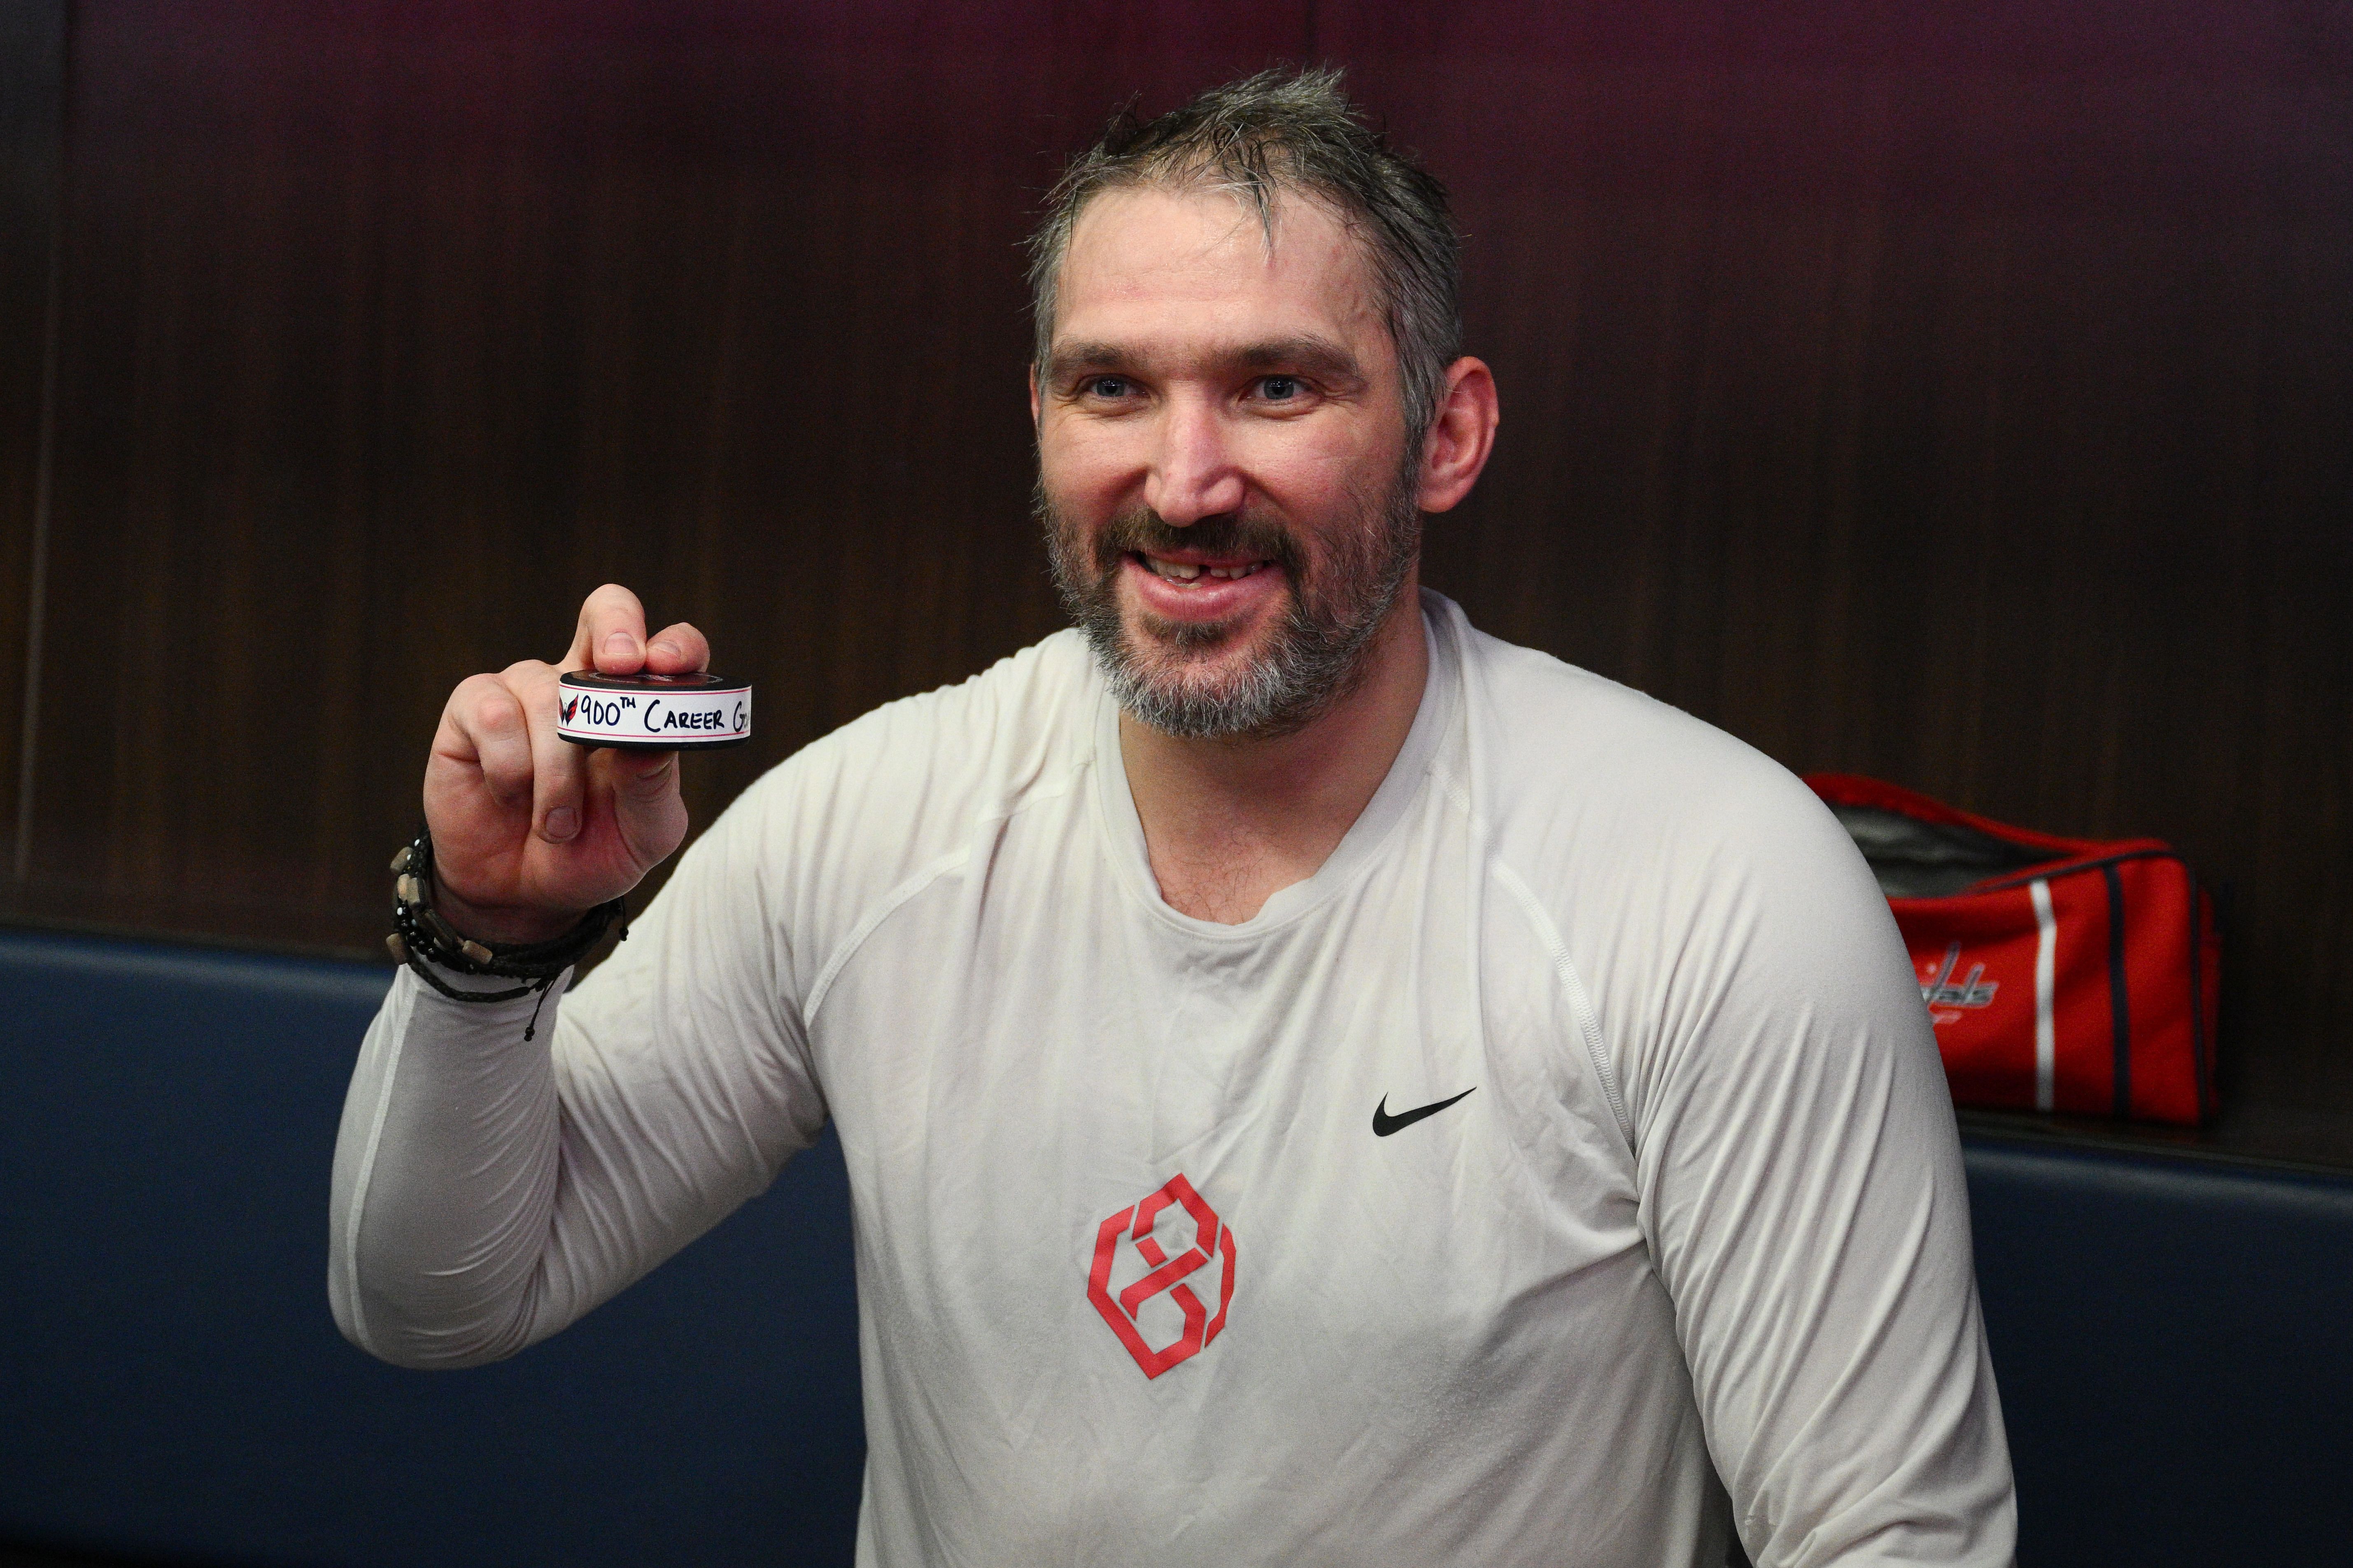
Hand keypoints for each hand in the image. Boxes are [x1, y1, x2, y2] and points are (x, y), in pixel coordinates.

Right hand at [422, 584, 709, 944]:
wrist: (523, 895)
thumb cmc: (594, 853)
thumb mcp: (645, 833)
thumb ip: (654, 786)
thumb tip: (652, 739)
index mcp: (638, 708)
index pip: (666, 650)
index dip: (677, 646)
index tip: (673, 667)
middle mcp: (583, 685)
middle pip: (605, 611)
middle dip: (617, 628)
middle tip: (621, 667)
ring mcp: (526, 691)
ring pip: (549, 695)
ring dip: (557, 772)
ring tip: (558, 826)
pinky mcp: (473, 710)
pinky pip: (494, 714)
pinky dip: (510, 767)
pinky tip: (511, 796)